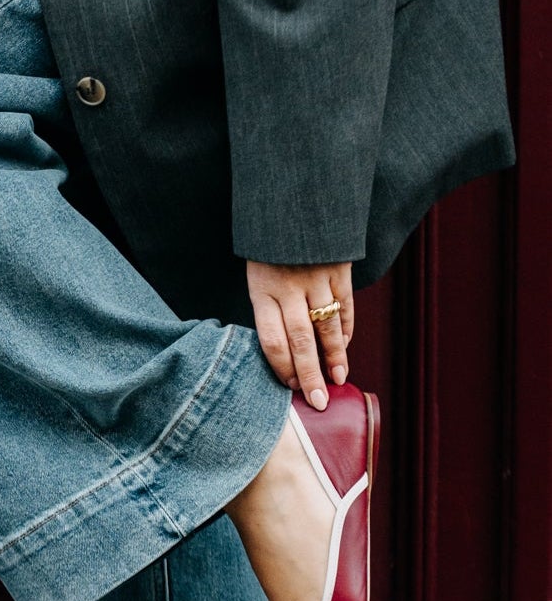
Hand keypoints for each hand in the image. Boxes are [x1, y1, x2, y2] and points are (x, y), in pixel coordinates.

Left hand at [245, 260, 353, 410]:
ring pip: (327, 327)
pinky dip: (345, 329)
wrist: (292, 199)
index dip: (282, 368)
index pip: (272, 340)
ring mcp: (317, 279)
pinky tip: (343, 347)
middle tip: (318, 401)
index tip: (290, 388)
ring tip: (337, 379)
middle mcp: (289, 288)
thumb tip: (282, 349)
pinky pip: (345, 306)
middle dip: (310, 375)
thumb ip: (267, 305)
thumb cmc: (267, 246)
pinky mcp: (339, 270)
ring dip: (334, 357)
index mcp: (262, 290)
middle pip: (301, 341)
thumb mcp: (255, 272)